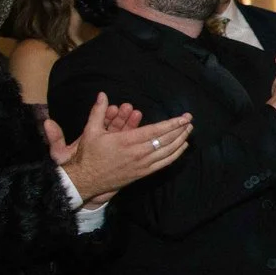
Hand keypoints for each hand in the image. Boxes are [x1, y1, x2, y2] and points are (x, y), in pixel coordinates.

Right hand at [47, 93, 191, 201]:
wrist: (86, 179)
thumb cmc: (88, 154)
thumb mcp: (90, 131)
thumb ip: (98, 111)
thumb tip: (102, 94)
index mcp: (126, 141)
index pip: (155, 131)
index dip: (172, 124)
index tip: (183, 117)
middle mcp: (137, 153)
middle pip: (165, 141)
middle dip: (180, 130)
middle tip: (189, 120)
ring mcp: (142, 164)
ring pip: (167, 152)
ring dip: (180, 140)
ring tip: (189, 131)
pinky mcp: (143, 173)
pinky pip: (164, 163)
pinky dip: (175, 154)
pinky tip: (182, 147)